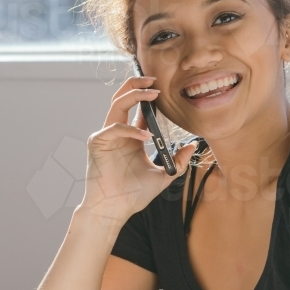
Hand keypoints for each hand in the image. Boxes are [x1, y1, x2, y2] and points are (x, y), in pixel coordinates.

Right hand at [81, 76, 195, 224]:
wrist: (114, 210)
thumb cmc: (133, 195)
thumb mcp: (163, 176)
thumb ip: (178, 161)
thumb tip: (192, 146)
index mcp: (130, 137)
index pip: (137, 109)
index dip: (149, 96)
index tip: (163, 89)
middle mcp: (117, 133)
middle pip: (122, 98)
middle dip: (137, 84)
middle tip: (154, 79)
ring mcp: (105, 136)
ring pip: (116, 104)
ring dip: (134, 94)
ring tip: (152, 93)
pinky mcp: (97, 143)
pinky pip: (114, 127)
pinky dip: (131, 129)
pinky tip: (146, 136)